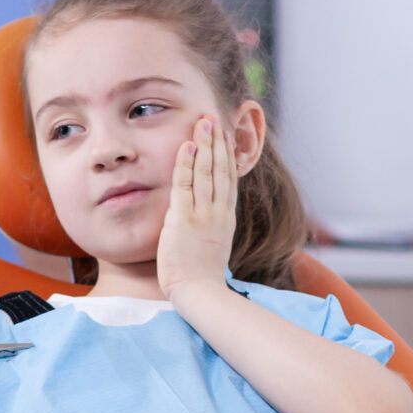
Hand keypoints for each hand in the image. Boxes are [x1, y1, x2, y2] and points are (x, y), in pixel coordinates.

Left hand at [157, 116, 238, 299]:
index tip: (225, 135)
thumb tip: (197, 217)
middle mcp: (218, 212)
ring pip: (206, 172)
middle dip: (217, 142)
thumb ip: (207, 228)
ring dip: (205, 144)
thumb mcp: (211, 247)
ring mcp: (203, 214)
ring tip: (204, 122)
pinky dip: (186, 163)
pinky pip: (185, 185)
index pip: (228, 180)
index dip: (226, 155)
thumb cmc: (202, 277)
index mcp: (225, 219)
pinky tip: (187, 145)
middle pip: (220, 169)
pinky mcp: (185, 219)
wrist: (200, 294)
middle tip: (215, 117)